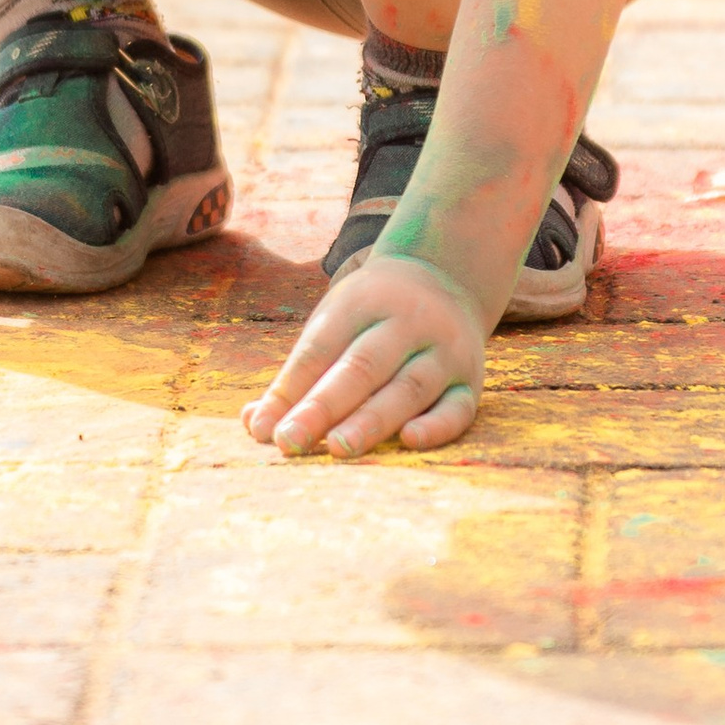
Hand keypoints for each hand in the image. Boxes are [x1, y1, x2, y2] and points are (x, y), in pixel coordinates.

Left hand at [243, 252, 485, 459]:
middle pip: (362, 365)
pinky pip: (458, 407)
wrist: (446, 277)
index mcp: (362, 302)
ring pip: (408, 387)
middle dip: (324, 406)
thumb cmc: (371, 316)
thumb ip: (296, 377)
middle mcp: (406, 322)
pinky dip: (436, 425)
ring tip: (339, 448)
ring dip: (372, 420)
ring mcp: (443, 350)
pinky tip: (410, 441)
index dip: (292, 389)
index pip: (321, 346)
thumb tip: (255, 425)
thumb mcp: (333, 324)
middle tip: (292, 441)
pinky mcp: (469, 381)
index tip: (266, 429)